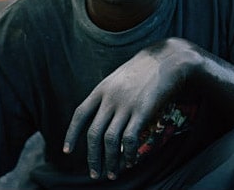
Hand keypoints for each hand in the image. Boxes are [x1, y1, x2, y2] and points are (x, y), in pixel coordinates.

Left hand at [63, 38, 194, 180]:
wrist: (166, 59)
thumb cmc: (144, 69)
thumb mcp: (119, 77)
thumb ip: (109, 95)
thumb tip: (103, 118)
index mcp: (102, 89)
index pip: (80, 114)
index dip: (71, 134)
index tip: (66, 151)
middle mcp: (110, 98)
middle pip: (94, 134)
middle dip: (92, 157)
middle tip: (95, 173)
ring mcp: (126, 105)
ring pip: (110, 141)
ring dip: (110, 162)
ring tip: (112, 174)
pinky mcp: (142, 112)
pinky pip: (130, 140)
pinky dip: (128, 155)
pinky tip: (130, 163)